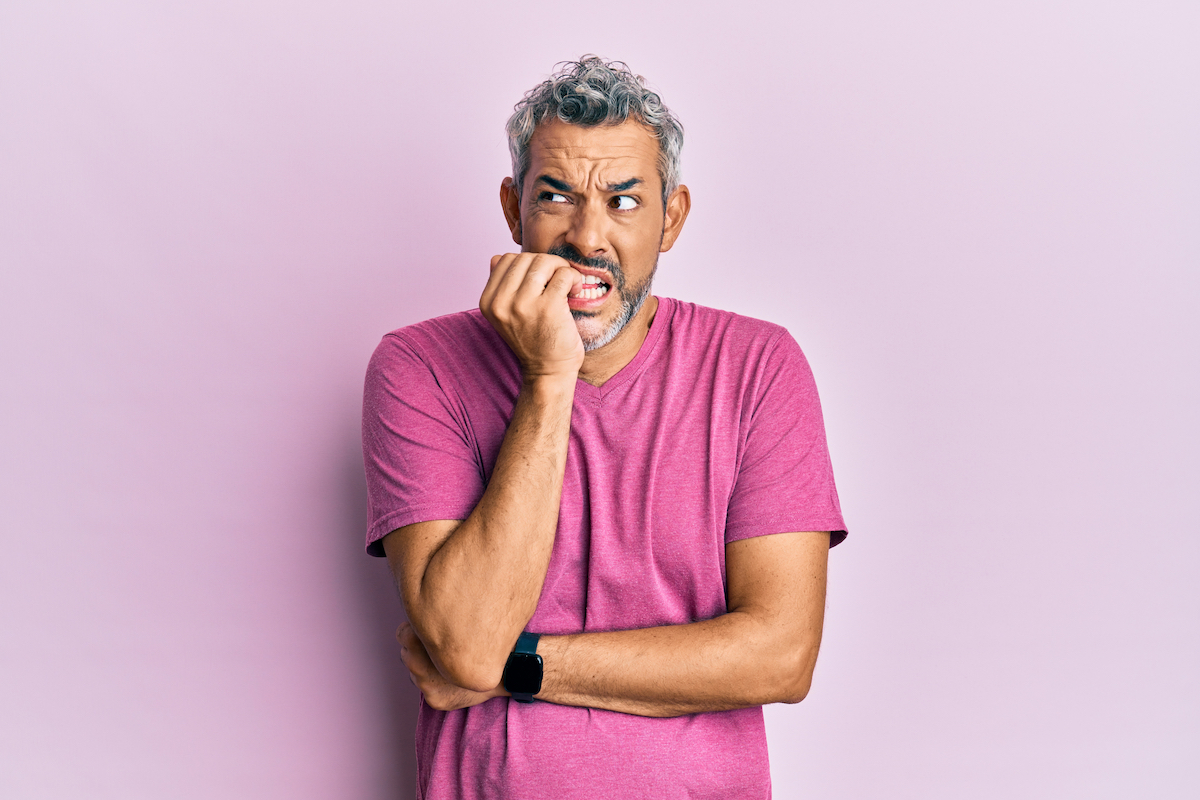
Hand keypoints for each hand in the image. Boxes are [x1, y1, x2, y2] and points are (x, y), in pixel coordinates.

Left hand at [397, 622, 506, 710]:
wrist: (508, 672)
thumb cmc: (486, 643)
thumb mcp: (465, 623)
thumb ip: (442, 618)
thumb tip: (424, 605)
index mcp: (427, 650)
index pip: (403, 635)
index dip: (412, 629)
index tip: (425, 628)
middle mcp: (423, 673)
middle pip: (406, 654)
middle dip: (417, 649)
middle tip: (437, 646)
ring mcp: (428, 689)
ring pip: (414, 672)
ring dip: (425, 665)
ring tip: (446, 661)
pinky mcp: (435, 701)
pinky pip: (425, 688)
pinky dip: (434, 681)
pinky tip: (450, 677)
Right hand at [480, 253, 584, 379]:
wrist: (548, 371)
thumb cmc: (533, 339)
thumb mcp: (506, 314)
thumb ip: (501, 287)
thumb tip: (498, 257)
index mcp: (488, 302)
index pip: (504, 259)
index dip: (526, 263)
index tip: (540, 279)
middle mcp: (501, 303)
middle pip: (525, 258)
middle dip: (546, 264)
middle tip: (558, 281)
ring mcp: (523, 305)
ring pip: (544, 261)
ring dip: (561, 268)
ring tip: (567, 285)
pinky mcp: (548, 308)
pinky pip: (564, 274)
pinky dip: (573, 278)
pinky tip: (575, 291)